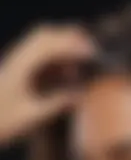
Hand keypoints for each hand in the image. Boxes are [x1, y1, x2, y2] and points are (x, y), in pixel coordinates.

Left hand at [0, 25, 94, 145]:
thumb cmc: (4, 124)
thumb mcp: (32, 117)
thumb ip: (56, 103)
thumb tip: (81, 94)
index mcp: (20, 68)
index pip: (49, 47)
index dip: (73, 47)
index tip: (93, 54)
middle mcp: (17, 59)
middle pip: (45, 35)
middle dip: (71, 38)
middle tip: (93, 50)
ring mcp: (17, 62)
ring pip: (42, 42)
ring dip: (64, 45)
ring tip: (84, 59)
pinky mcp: (18, 70)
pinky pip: (40, 55)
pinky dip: (58, 57)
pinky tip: (68, 73)